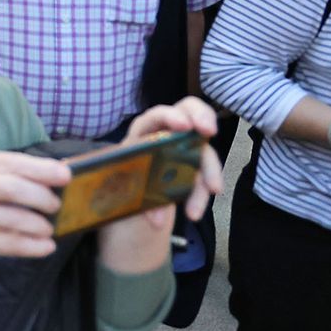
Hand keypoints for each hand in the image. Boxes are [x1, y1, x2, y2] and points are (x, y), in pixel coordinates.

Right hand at [0, 151, 72, 268]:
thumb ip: (4, 174)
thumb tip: (52, 175)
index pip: (10, 162)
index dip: (41, 168)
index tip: (66, 175)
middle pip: (12, 188)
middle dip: (42, 197)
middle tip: (56, 205)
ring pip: (12, 218)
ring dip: (38, 225)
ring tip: (49, 228)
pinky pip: (8, 244)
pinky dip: (32, 247)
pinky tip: (46, 247)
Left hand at [94, 96, 222, 273]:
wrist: (125, 201)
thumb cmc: (118, 184)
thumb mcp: (120, 184)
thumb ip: (138, 195)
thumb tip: (155, 217)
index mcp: (141, 133)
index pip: (156, 116)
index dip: (170, 116)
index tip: (184, 126)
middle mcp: (164, 134)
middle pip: (188, 113)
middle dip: (202, 118)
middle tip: (210, 131)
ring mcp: (182, 148)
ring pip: (203, 149)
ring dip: (209, 170)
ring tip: (212, 191)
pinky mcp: (192, 167)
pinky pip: (204, 175)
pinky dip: (201, 194)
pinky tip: (194, 212)